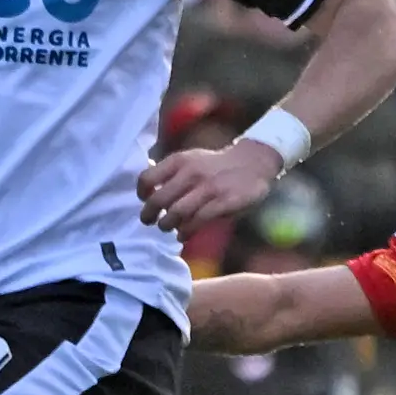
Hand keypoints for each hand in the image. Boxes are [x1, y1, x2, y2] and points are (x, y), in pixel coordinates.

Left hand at [136, 137, 282, 233]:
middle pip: (158, 200)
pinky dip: (186, 232)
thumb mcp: (192, 159)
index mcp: (180, 161)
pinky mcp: (223, 202)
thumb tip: (146, 188)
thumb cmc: (216, 165)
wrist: (253, 163)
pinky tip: (183, 235)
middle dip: (150, 215)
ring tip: (168, 228)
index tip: (144, 201)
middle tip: (150, 222)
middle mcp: (191, 173)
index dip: (142, 194)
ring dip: (167, 225)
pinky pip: (198, 221)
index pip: (147, 178)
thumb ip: (171, 172)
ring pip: (176, 213)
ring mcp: (208, 188)